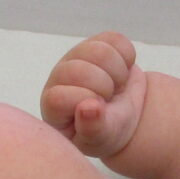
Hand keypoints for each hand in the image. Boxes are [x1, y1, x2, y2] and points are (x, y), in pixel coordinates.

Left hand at [41, 31, 147, 160]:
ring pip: (99, 51)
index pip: (60, 97)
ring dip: (118, 72)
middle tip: (108, 100)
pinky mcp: (97, 41)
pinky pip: (116, 40)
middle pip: (80, 71)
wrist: (126, 113)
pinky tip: (121, 73)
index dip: (86, 103)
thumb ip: (94, 128)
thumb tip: (88, 107)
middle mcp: (59, 77)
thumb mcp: (103, 138)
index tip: (98, 112)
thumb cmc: (108, 130)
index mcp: (52, 105)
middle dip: (105, 88)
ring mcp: (77, 56)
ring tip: (115, 87)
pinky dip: (127, 58)